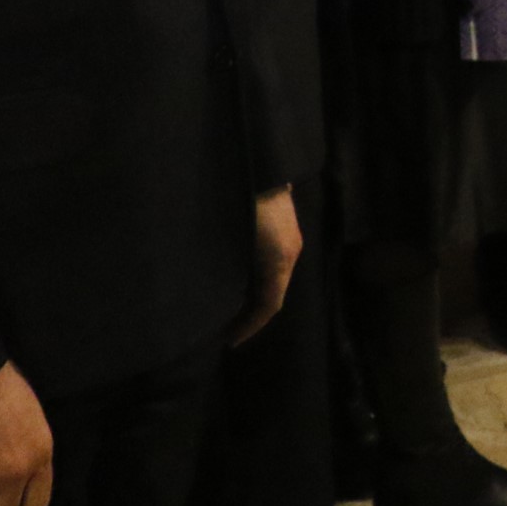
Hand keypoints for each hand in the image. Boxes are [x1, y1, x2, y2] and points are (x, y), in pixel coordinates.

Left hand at [230, 187, 302, 346]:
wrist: (259, 163)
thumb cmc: (244, 202)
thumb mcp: (234, 241)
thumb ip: (232, 270)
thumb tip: (218, 299)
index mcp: (280, 259)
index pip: (269, 306)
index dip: (248, 327)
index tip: (227, 342)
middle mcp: (288, 253)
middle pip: (272, 294)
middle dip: (249, 315)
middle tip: (223, 328)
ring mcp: (287, 239)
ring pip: (271, 279)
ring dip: (251, 296)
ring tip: (226, 306)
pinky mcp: (281, 228)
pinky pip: (269, 264)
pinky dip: (254, 279)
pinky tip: (234, 276)